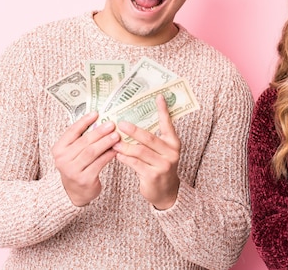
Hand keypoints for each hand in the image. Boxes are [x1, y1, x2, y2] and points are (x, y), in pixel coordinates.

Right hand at [52, 111, 119, 206]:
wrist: (73, 193)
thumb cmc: (76, 167)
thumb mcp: (72, 153)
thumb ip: (81, 139)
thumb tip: (99, 120)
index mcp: (58, 149)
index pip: (71, 132)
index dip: (84, 121)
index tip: (96, 113)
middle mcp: (62, 160)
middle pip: (84, 142)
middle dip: (99, 132)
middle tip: (112, 124)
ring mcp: (73, 170)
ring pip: (92, 152)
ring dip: (105, 142)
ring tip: (116, 135)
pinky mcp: (84, 179)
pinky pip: (99, 163)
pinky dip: (109, 155)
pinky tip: (116, 149)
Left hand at [113, 94, 180, 209]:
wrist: (166, 191)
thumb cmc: (160, 166)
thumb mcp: (162, 151)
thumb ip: (152, 139)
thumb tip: (133, 122)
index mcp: (173, 143)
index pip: (168, 124)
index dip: (163, 110)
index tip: (158, 97)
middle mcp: (171, 153)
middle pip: (149, 138)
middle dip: (133, 130)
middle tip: (120, 123)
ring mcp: (163, 165)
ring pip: (140, 151)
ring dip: (124, 146)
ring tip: (114, 142)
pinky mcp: (153, 176)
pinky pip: (135, 164)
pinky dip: (125, 158)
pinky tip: (118, 154)